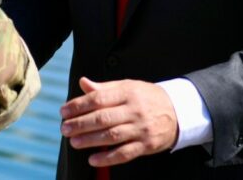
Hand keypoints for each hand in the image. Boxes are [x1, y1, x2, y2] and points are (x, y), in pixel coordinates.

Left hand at [59, 77, 177, 166]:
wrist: (178, 111)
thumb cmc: (146, 97)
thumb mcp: (128, 87)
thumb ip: (105, 88)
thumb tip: (83, 83)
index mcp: (127, 92)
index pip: (99, 98)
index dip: (79, 105)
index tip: (64, 111)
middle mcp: (134, 110)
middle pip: (103, 118)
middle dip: (81, 124)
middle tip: (65, 129)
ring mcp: (141, 128)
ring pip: (112, 136)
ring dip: (91, 140)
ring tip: (74, 142)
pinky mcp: (147, 145)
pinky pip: (125, 153)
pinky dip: (108, 158)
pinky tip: (93, 159)